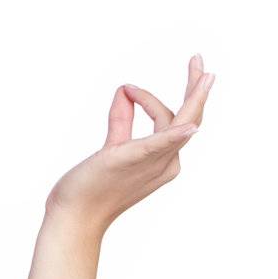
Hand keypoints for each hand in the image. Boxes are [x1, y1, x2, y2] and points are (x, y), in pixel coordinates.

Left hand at [46, 54, 215, 234]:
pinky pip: (158, 146)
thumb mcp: (112, 148)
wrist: (74, 218)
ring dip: (194, 99)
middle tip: (198, 60)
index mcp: (162, 160)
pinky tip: (187, 129)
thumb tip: (124, 91)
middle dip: (196, 89)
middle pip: (189, 119)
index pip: (172, 120)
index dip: (151, 99)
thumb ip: (121, 121)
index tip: (127, 89)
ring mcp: (151, 163)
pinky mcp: (130, 161)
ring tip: (204, 73)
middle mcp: (164, 163)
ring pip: (182, 125)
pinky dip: (173, 135)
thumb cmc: (90, 189)